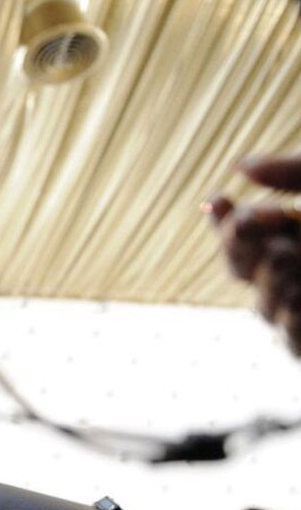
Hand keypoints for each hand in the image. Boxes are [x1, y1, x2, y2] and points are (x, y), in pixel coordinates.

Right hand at [208, 154, 300, 355]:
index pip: (243, 233)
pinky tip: (295, 302)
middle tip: (246, 224)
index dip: (223, 221)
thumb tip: (238, 166)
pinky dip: (292, 324)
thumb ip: (292, 172)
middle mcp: (296, 274)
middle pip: (244, 269)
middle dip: (239, 248)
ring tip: (284, 258)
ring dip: (270, 283)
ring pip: (266, 306)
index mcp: (293, 239)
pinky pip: (294, 343)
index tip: (217, 198)